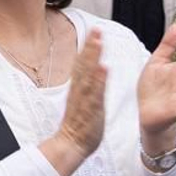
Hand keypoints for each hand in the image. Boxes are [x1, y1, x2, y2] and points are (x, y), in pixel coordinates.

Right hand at [43, 29, 105, 175]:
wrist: (71, 145)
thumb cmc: (79, 125)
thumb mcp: (83, 102)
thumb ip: (87, 87)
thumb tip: (94, 71)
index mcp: (79, 89)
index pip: (83, 63)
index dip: (89, 47)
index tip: (94, 32)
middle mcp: (80, 91)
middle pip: (84, 64)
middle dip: (91, 47)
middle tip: (96, 30)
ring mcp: (85, 100)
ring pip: (88, 75)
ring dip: (93, 58)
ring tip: (98, 42)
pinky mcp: (91, 110)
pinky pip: (95, 93)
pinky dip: (99, 81)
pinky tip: (104, 69)